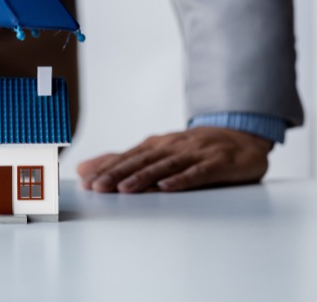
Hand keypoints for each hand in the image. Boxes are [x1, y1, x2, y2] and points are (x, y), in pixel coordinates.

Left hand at [77, 127, 272, 192]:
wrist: (241, 136)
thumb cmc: (193, 149)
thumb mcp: (156, 152)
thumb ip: (121, 161)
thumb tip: (84, 168)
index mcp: (155, 145)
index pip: (126, 157)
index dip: (105, 169)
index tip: (86, 182)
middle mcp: (171, 146)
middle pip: (141, 161)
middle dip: (117, 174)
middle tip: (97, 187)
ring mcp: (194, 153)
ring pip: (165, 166)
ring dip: (143, 177)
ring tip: (124, 188)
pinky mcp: (217, 163)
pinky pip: (197, 172)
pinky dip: (181, 179)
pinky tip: (166, 187)